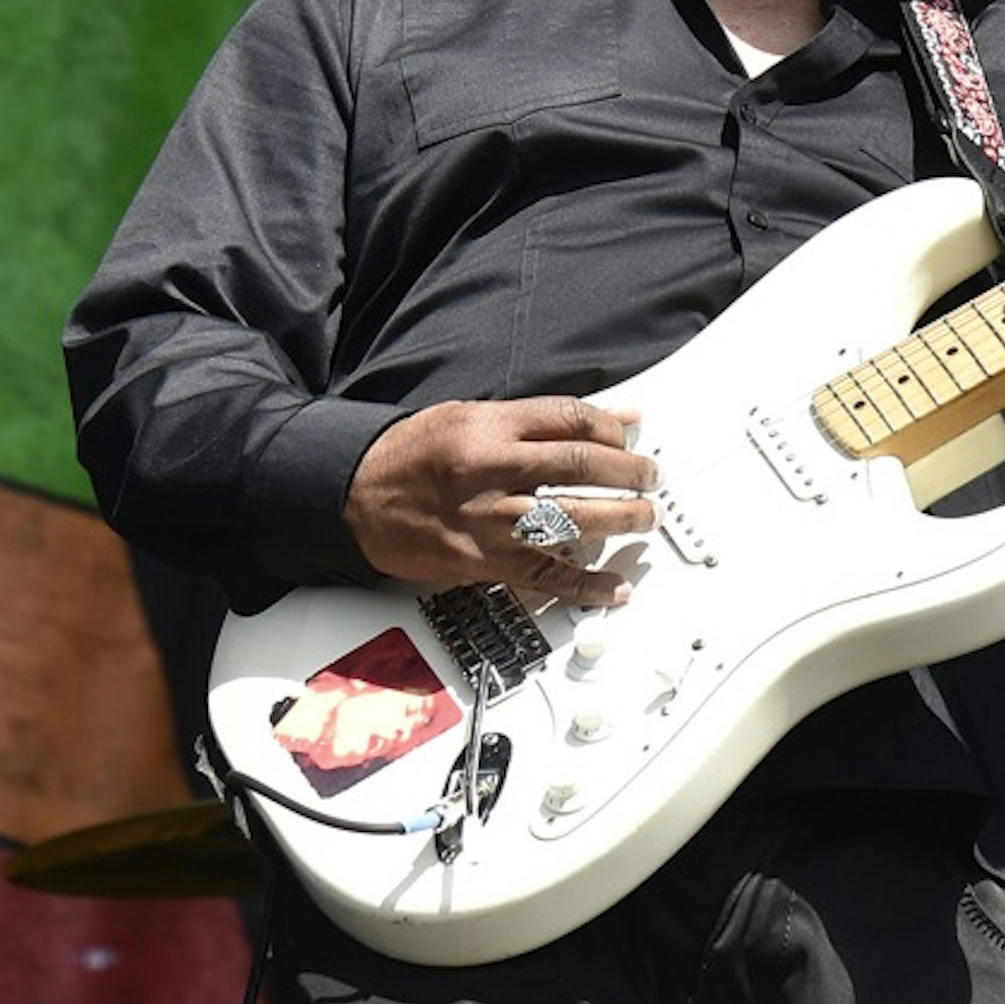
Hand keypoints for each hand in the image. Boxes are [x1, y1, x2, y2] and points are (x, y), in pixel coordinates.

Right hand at [344, 397, 652, 608]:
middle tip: (650, 479)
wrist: (354, 497)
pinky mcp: (482, 562)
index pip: (570, 418)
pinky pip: (546, 575)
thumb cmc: (409, 456)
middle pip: (581, 466)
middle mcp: (491, 469)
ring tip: (644, 518)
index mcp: (489, 426)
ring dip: (620, 519)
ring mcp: (488, 519)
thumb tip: (610, 417)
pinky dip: (586, 584)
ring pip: (572, 519)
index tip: (630, 437)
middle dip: (629, 473)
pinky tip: (613, 586)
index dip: (612, 428)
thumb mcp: (470, 417)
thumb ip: (538, 420)